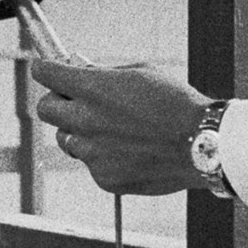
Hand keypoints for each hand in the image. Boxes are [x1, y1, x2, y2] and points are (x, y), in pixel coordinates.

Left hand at [31, 59, 209, 194]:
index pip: (45, 74)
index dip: (46, 70)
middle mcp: (85, 120)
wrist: (202, 143)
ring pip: (67, 140)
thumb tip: (80, 70)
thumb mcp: (140, 73)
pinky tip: (131, 151)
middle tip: (76, 101)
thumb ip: (104, 74)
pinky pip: (92, 163)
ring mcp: (92, 152)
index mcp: (91, 88)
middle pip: (45, 109)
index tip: (49, 70)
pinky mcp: (103, 177)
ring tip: (114, 130)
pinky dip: (104, 157)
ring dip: (80, 132)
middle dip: (57, 102)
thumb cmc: (176, 103)